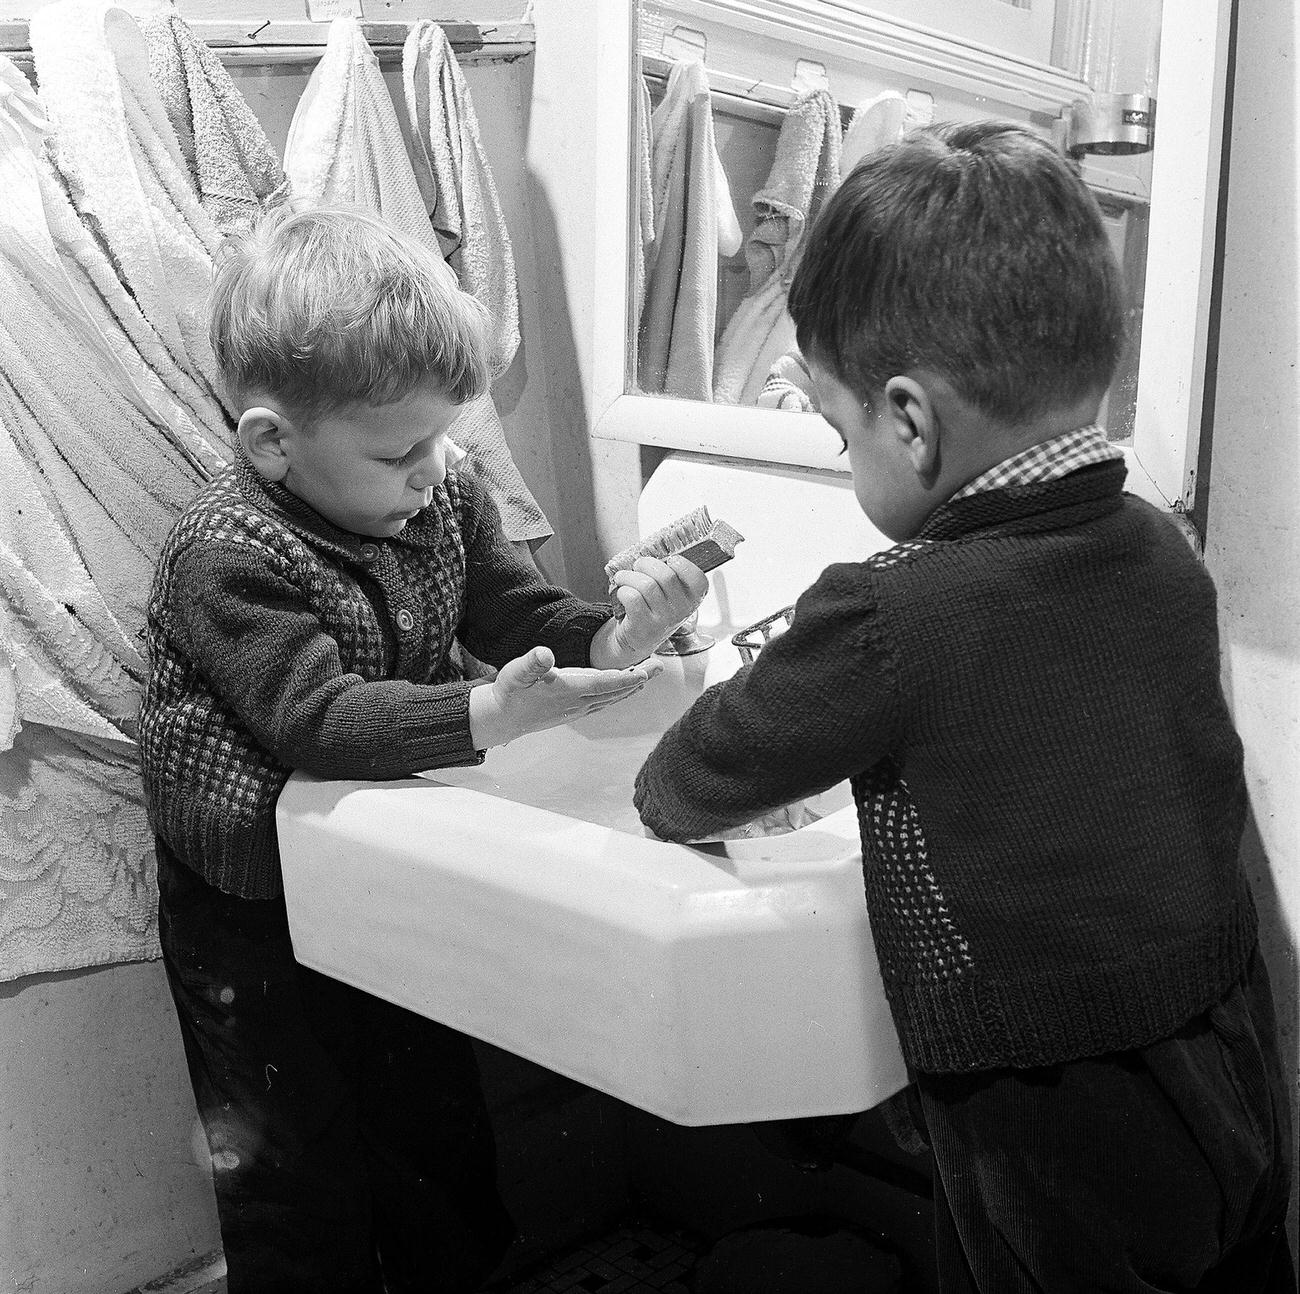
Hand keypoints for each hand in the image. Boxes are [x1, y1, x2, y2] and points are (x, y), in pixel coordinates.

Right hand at [468, 646, 661, 748]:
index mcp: (567, 691)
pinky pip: (604, 701)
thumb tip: (544, 653)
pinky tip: (627, 687)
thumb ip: (532, 664)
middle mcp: (577, 703)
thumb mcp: (515, 673)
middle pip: (615, 691)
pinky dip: (619, 692)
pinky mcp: (575, 710)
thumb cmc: (509, 691)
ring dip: (632, 686)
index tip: (646, 671)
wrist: (501, 718)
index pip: (604, 683)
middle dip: (639, 678)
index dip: (626, 677)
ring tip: (650, 673)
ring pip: (612, 698)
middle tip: (660, 664)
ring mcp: (578, 709)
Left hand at [590, 554, 708, 667]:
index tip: (670, 560)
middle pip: (666, 575)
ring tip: (624, 577)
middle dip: (646, 564)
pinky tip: (623, 592)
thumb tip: (655, 549)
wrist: (639, 638)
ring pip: (646, 585)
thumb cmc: (654, 608)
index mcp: (693, 598)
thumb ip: (670, 574)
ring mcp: (664, 620)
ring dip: (629, 576)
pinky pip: (632, 598)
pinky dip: (623, 590)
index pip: (698, 579)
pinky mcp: (644, 626)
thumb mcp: (670, 594)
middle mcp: (682, 610)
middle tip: (638, 565)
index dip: (683, 565)